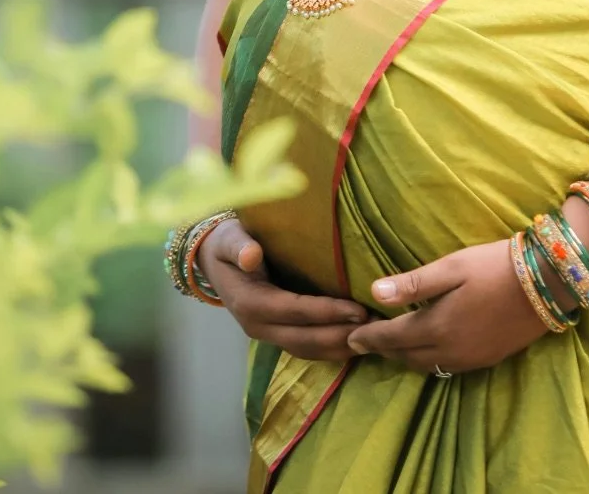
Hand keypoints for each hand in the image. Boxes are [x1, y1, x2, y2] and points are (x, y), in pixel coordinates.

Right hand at [198, 218, 369, 361]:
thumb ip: (239, 246)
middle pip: (303, 339)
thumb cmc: (227, 241)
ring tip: (374, 338)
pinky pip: (305, 349)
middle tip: (377, 327)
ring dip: (339, 348)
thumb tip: (252, 256)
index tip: (358, 310)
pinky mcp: (275, 334)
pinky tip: (356, 344)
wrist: (212, 257)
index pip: (294, 311)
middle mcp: (256, 325)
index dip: (326, 312)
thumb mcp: (230, 237)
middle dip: (340, 335)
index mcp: (248, 302)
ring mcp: (265, 334)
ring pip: (306, 350)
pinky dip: (331, 350)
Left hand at [345, 239, 548, 374]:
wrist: (547, 282)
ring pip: (427, 366)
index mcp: (437, 327)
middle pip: (407, 357)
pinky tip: (428, 348)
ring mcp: (471, 359)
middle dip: (384, 350)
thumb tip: (374, 292)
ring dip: (406, 358)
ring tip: (392, 346)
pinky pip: (448, 368)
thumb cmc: (494, 266)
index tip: (350, 339)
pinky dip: (429, 361)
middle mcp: (450, 350)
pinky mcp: (488, 359)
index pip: (392, 338)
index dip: (369, 339)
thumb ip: (413, 284)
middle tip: (366, 343)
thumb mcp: (451, 267)